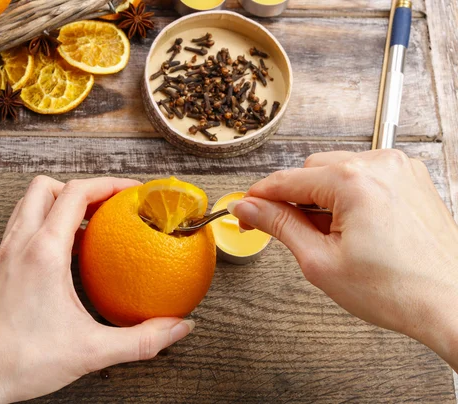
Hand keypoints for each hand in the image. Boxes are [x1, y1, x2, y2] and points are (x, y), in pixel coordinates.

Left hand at [0, 176, 193, 402]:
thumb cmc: (20, 362)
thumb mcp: (91, 352)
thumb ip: (141, 340)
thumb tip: (179, 327)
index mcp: (43, 252)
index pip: (75, 192)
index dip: (109, 184)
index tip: (133, 192)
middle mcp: (20, 242)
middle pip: (49, 187)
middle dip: (84, 187)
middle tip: (111, 204)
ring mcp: (6, 252)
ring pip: (31, 202)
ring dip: (61, 201)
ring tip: (91, 222)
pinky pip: (23, 225)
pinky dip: (46, 222)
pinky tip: (67, 251)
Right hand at [228, 150, 457, 369]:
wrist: (450, 305)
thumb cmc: (397, 291)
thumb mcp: (320, 261)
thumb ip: (279, 226)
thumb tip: (249, 209)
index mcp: (353, 181)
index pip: (286, 180)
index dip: (259, 197)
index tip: (244, 209)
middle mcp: (379, 165)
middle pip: (311, 170)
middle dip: (295, 199)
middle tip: (289, 233)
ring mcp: (400, 169)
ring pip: (338, 171)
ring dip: (324, 198)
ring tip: (332, 237)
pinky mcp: (411, 179)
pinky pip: (365, 176)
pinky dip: (350, 196)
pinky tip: (355, 228)